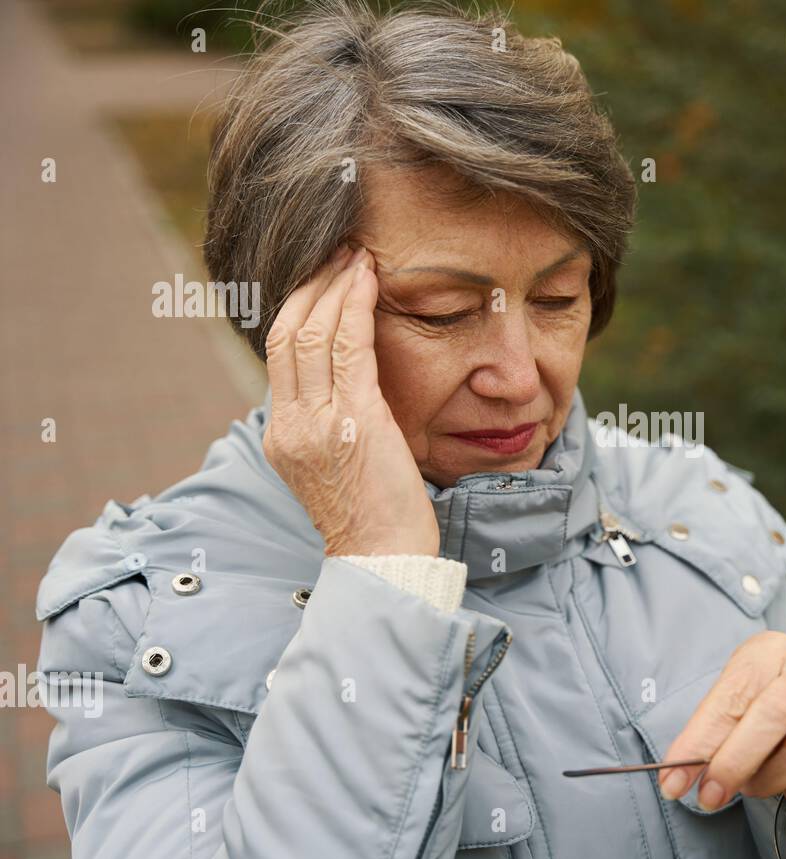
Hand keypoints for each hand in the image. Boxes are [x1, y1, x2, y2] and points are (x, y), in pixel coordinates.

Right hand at [263, 243, 440, 556]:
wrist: (385, 560)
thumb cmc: (375, 518)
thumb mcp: (337, 466)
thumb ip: (328, 424)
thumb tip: (343, 385)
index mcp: (282, 434)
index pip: (279, 352)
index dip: (298, 306)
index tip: (322, 276)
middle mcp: (289, 423)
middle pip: (287, 332)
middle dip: (311, 284)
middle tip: (337, 249)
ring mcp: (316, 422)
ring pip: (312, 331)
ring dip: (335, 284)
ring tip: (355, 254)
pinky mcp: (354, 420)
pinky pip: (349, 346)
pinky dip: (356, 305)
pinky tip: (369, 279)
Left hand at [657, 630, 785, 810]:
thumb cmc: (758, 700)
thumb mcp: (729, 700)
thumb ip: (707, 734)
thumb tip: (676, 780)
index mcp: (771, 650)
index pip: (733, 695)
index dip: (701, 742)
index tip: (673, 782)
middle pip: (776, 716)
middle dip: (735, 763)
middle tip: (709, 796)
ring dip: (766, 781)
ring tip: (751, 781)